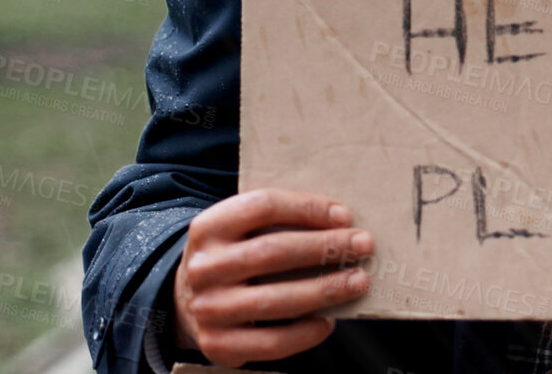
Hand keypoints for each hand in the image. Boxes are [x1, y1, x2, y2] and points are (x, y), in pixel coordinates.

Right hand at [171, 189, 373, 366]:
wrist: (189, 300)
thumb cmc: (234, 257)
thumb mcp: (240, 230)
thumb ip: (278, 222)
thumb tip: (341, 223)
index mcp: (209, 227)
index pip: (262, 206)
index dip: (307, 208)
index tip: (345, 215)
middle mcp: (203, 267)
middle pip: (271, 251)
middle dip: (324, 247)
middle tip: (362, 245)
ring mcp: (207, 309)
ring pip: (274, 299)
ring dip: (324, 289)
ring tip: (357, 281)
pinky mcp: (218, 344)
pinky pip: (271, 342)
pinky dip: (305, 332)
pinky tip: (328, 321)